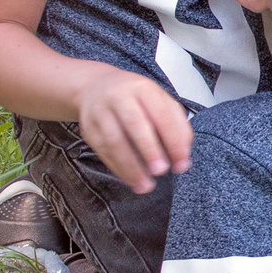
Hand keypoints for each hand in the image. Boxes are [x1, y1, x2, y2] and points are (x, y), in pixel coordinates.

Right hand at [73, 65, 193, 191]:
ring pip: (114, 141)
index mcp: (143, 88)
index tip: (181, 164)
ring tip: (145, 185)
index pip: (161, 115)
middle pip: (135, 123)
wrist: (96, 88)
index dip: (173, 141)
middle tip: (161, 171)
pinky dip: (118, 168)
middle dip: (149, 150)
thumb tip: (183, 155)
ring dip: (130, 166)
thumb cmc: (136, 99)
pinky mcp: (88, 128)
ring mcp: (100, 112)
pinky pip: (102, 151)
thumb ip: (177, 125)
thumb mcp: (160, 101)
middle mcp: (119, 96)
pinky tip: (131, 179)